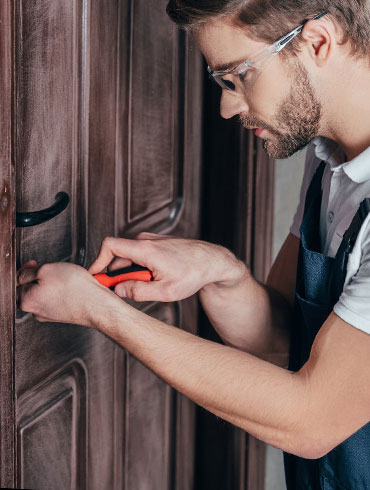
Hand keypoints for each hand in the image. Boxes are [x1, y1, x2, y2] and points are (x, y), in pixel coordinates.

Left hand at [16, 260, 113, 326]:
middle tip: (51, 269)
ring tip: (64, 277)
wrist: (97, 304)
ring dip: (52, 284)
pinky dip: (62, 292)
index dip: (25, 269)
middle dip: (39, 277)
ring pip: (45, 294)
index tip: (33, 264)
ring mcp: (50, 314)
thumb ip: (29, 272)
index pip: (17, 282)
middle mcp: (36, 311)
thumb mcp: (47, 269)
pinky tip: (71, 287)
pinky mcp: (62, 314)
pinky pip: (57, 299)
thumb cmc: (76, 289)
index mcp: (27, 301)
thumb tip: (25, 275)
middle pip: (30, 289)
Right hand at [87, 233, 246, 301]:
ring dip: (132, 272)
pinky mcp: (155, 242)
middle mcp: (146, 240)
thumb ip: (138, 292)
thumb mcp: (165, 291)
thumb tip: (119, 291)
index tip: (95, 275)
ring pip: (129, 257)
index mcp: (145, 249)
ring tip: (151, 283)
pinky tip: (155, 277)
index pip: (110, 246)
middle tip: (130, 290)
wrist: (212, 261)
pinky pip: (138, 254)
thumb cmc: (194, 273)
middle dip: (119, 274)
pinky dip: (140, 267)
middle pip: (118, 256)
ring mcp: (151, 239)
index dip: (98, 260)